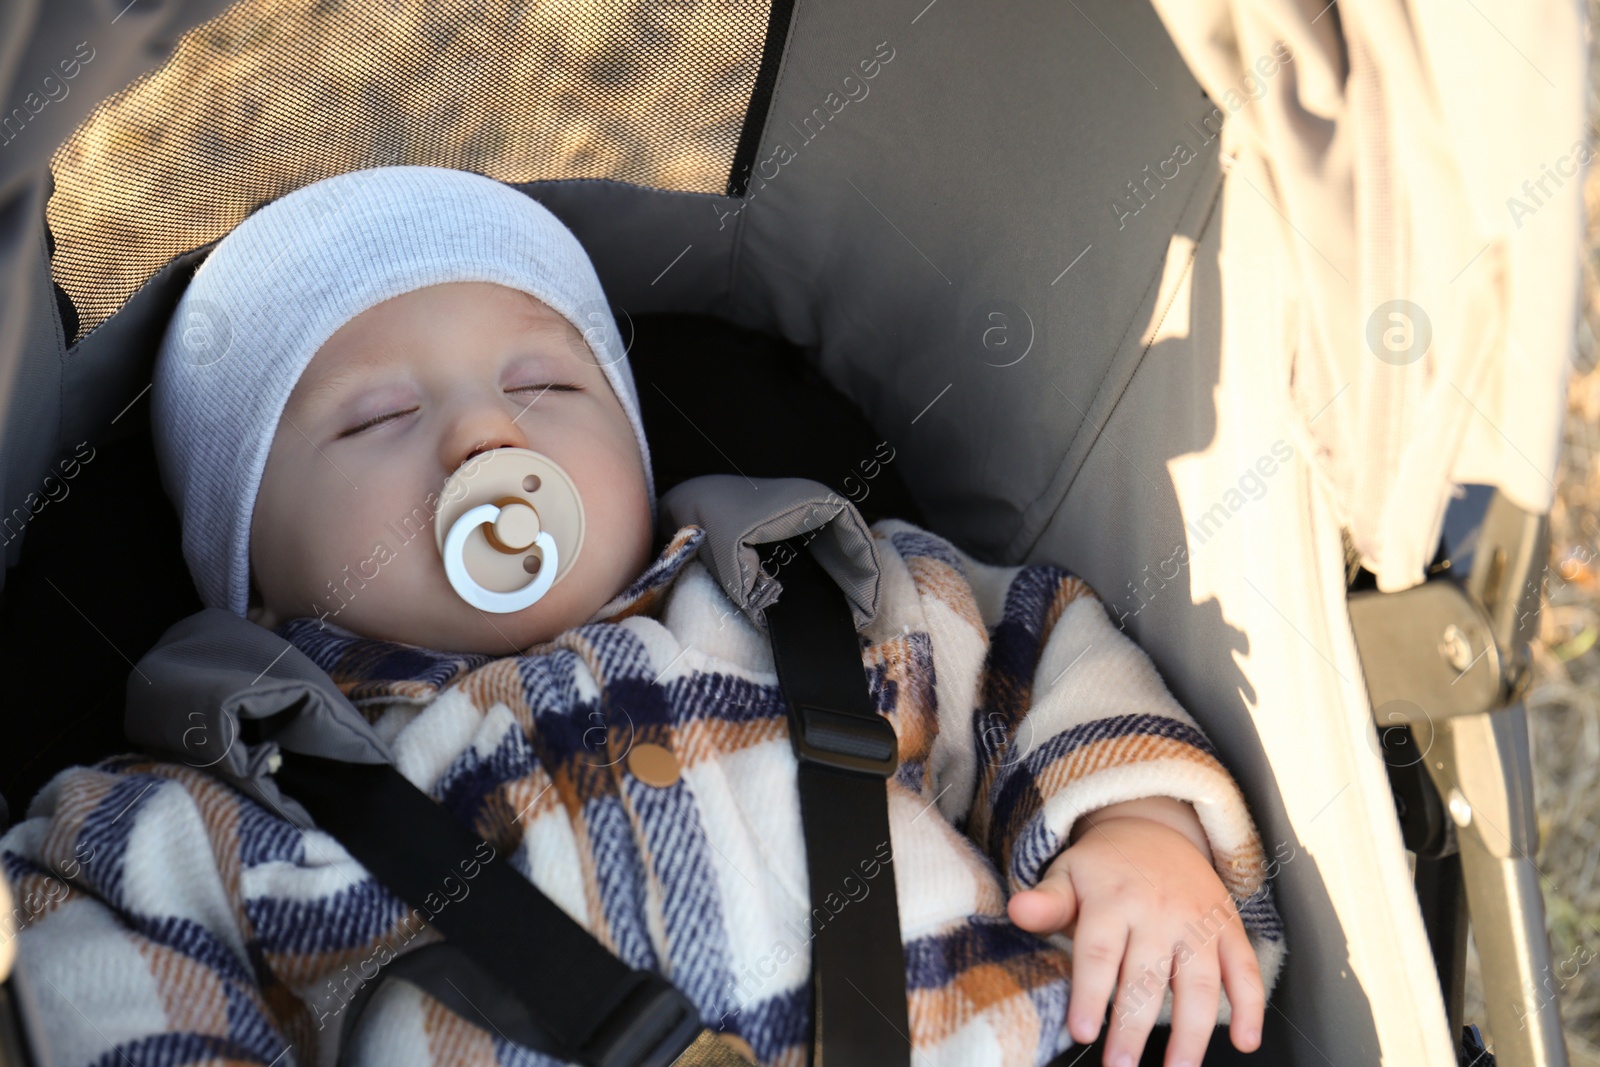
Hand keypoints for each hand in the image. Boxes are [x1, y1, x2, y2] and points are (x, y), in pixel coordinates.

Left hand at [1006, 797, 1263, 1066]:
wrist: (1154, 829)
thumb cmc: (1102, 867)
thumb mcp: (1067, 874)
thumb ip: (1047, 902)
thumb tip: (1016, 910)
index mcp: (1112, 898)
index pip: (1100, 952)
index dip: (1091, 994)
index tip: (1081, 1032)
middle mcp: (1159, 911)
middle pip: (1148, 977)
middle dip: (1135, 1028)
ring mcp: (1198, 921)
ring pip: (1200, 982)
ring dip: (1193, 1032)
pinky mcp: (1228, 928)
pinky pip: (1246, 969)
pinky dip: (1251, 1006)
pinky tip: (1245, 1042)